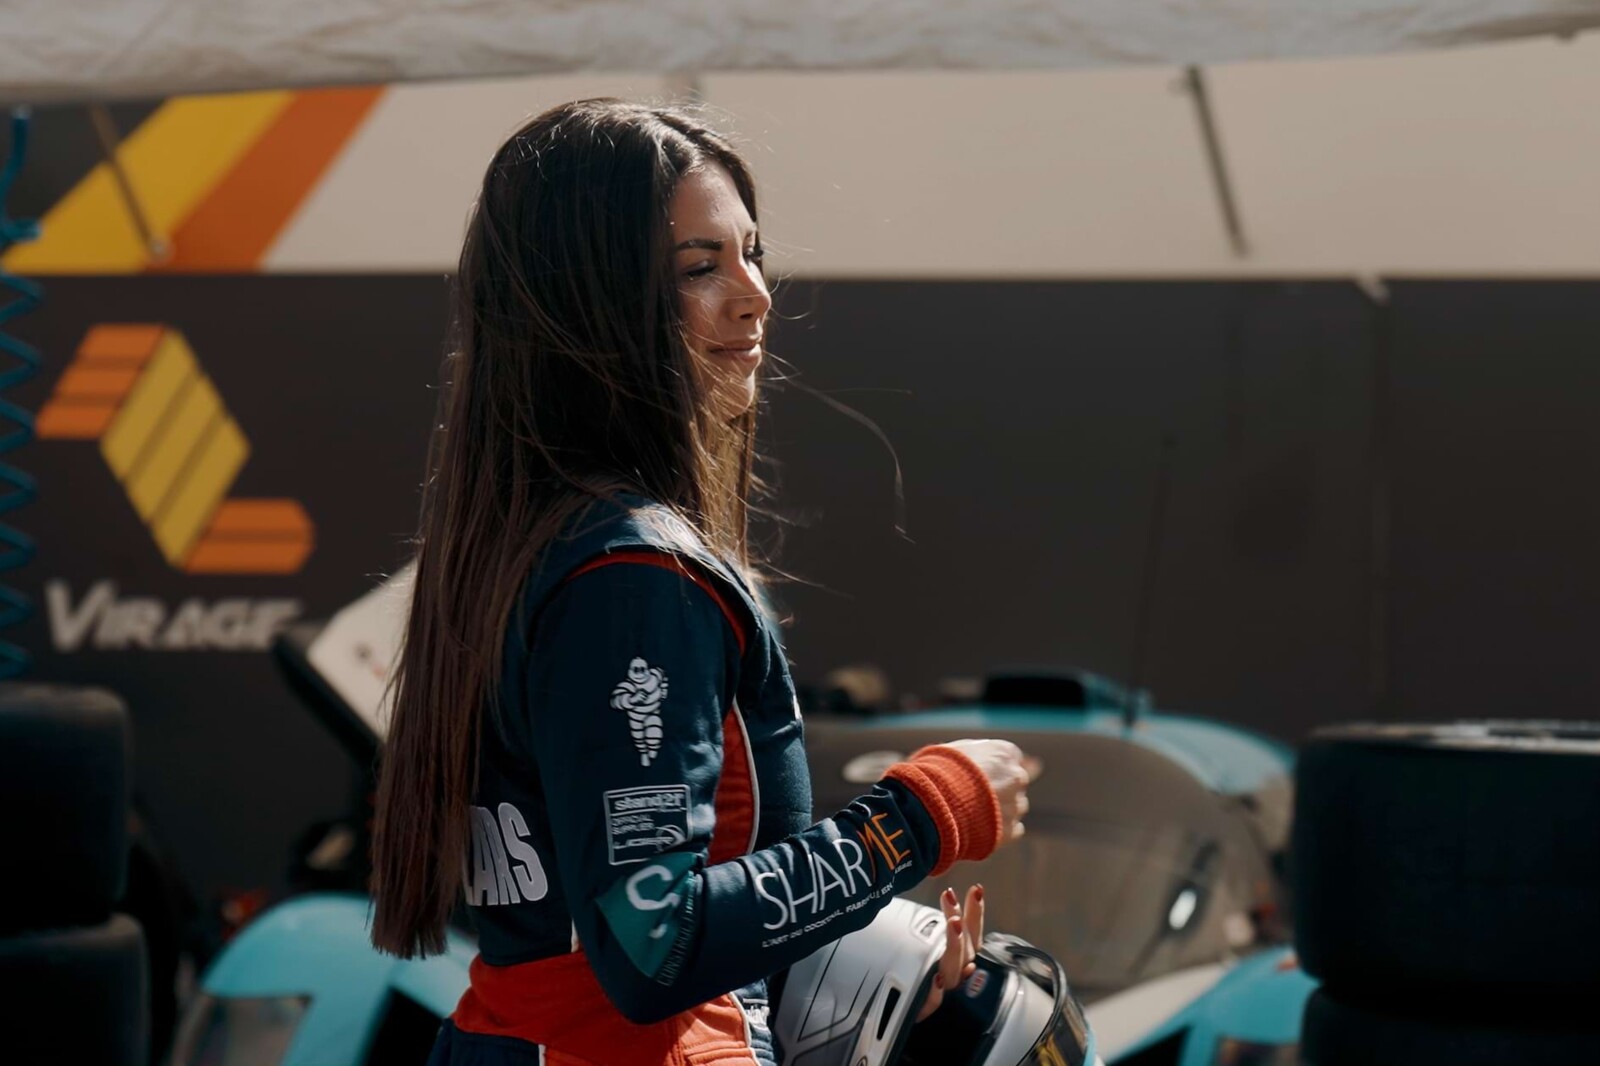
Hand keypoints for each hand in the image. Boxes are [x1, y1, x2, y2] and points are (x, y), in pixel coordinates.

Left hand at [916, 884, 983, 1021]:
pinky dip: (934, 994)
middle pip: (966, 948)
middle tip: (955, 899)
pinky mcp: (925, 1006)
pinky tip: (936, 981)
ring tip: (953, 923)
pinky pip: (933, 1002)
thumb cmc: (914, 972)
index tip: (976, 889)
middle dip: (964, 923)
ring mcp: (942, 989)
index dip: (976, 913)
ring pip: (953, 969)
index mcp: (957, 956)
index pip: (972, 933)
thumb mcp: (924, 944)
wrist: (899, 1008)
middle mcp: (954, 972)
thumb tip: (951, 899)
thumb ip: (943, 927)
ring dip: (954, 945)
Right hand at [943, 738, 1029, 844]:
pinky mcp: (1011, 830)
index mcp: (1003, 753)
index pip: (1010, 757)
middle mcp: (1016, 777)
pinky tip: (979, 828)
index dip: (995, 766)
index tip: (984, 773)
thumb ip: (973, 753)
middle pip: (1015, 782)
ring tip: (973, 814)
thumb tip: (974, 756)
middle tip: (976, 796)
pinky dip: (999, 830)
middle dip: (1001, 788)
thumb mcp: (952, 752)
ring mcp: (1016, 805)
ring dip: (1000, 810)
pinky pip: (1012, 829)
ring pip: (1015, 807)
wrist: (934, 805)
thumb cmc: (938, 773)